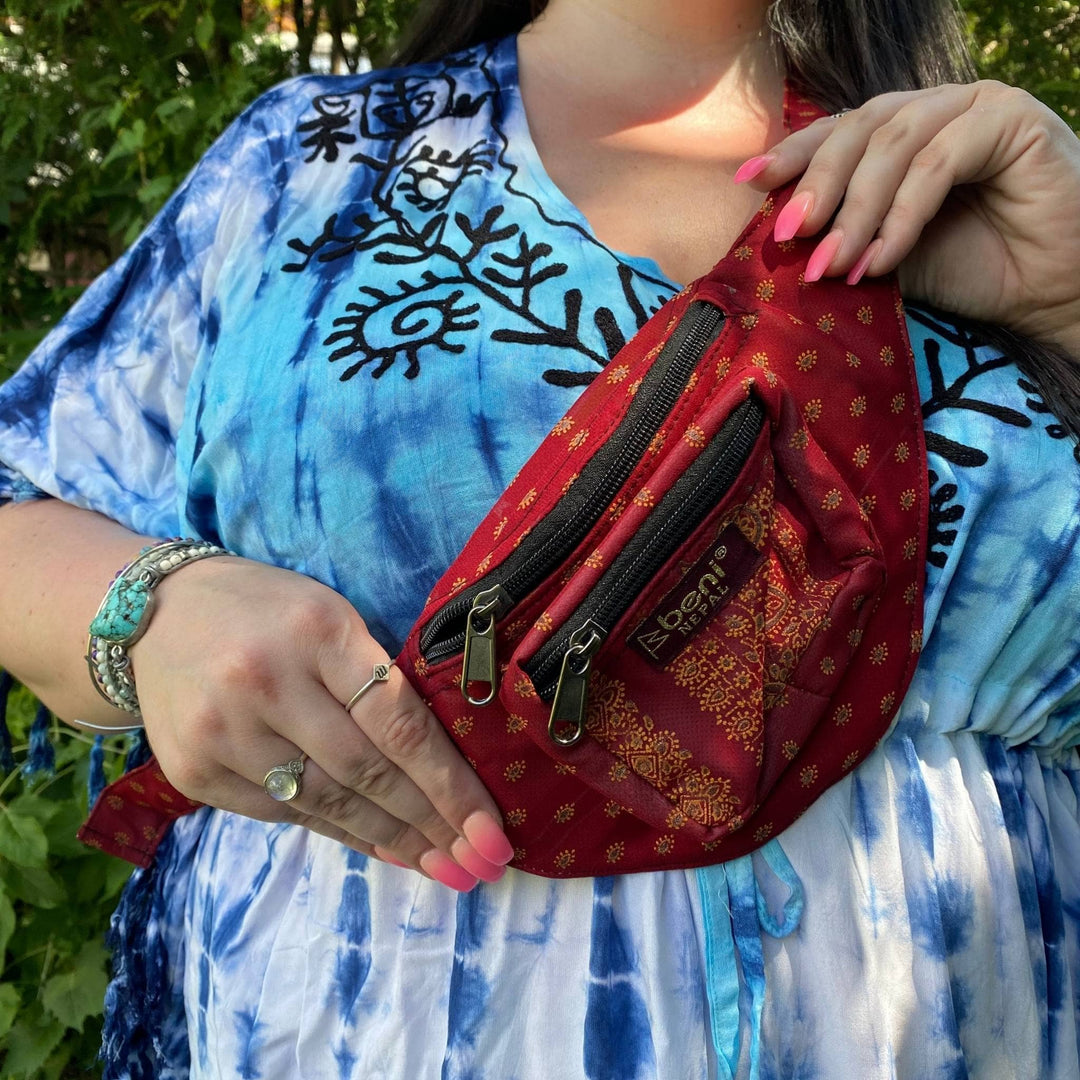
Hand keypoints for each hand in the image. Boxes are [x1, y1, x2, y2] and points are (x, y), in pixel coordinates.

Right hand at [124, 555, 512, 890]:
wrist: (154, 614)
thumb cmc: (269, 610)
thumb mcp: (332, 617)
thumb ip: (376, 679)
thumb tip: (439, 765)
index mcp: (317, 632)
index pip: (398, 722)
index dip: (450, 785)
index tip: (491, 829)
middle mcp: (265, 684)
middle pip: (366, 773)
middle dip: (431, 826)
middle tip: (478, 863)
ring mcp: (222, 733)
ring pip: (325, 804)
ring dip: (390, 840)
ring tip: (438, 864)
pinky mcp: (194, 772)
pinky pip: (282, 815)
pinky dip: (337, 833)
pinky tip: (376, 845)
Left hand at [735, 82, 1079, 355]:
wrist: (1048, 291)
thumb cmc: (971, 270)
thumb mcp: (886, 250)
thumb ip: (843, 231)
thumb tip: (778, 235)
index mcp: (902, 130)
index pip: (838, 131)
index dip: (793, 154)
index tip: (750, 184)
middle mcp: (935, 108)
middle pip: (858, 129)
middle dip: (817, 186)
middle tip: (790, 236)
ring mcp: (974, 107)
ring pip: (894, 144)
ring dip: (856, 211)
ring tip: (832, 265)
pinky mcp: (1010, 120)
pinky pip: (937, 163)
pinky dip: (902, 215)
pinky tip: (883, 260)